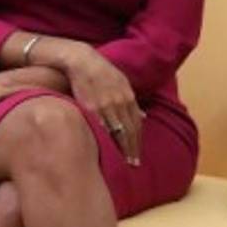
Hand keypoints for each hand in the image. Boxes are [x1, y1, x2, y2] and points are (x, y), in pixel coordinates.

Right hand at [59, 43, 143, 166]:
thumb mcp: (122, 82)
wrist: (82, 61)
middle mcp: (120, 102)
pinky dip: (107, 138)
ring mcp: (106, 105)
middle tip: (134, 164)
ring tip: (125, 161)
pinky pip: (101, 126)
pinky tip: (108, 149)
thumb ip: (132, 101)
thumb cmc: (101, 72)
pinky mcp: (91, 107)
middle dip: (133, 148)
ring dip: (123, 147)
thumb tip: (144, 117)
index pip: (136, 124)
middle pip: (129, 130)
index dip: (138, 140)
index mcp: (128, 97)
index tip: (138, 154)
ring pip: (117, 131)